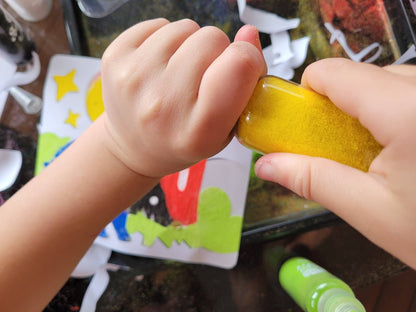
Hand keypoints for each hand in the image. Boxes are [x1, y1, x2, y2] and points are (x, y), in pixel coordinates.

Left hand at [100, 18, 265, 177]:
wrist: (133, 147)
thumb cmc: (183, 140)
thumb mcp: (225, 130)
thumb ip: (246, 84)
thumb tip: (248, 33)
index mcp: (198, 130)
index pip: (238, 65)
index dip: (247, 58)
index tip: (239, 69)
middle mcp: (163, 104)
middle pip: (212, 38)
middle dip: (216, 53)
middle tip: (203, 78)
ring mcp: (134, 78)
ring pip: (186, 27)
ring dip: (189, 45)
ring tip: (179, 73)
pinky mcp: (115, 58)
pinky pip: (159, 24)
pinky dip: (166, 39)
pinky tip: (161, 65)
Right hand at [254, 58, 415, 268]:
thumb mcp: (371, 211)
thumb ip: (312, 180)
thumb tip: (269, 166)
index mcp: (407, 111)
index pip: (331, 73)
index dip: (305, 94)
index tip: (300, 123)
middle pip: (358, 77)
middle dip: (336, 110)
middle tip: (336, 151)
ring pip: (386, 84)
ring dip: (365, 114)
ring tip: (373, 157)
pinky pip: (411, 93)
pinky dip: (392, 115)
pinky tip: (400, 152)